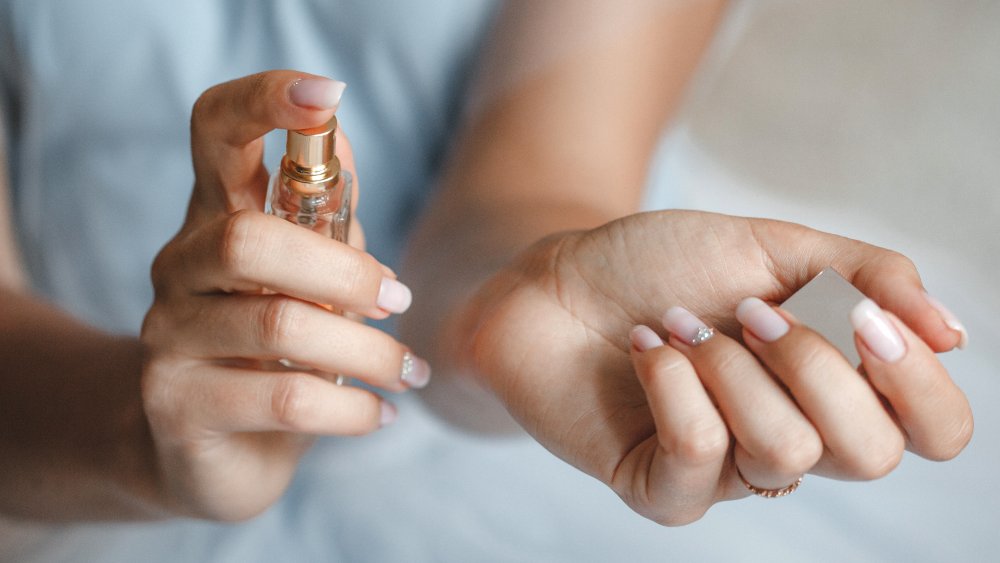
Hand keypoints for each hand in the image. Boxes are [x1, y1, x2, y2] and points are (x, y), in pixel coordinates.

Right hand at [140, 71, 428, 520]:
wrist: (209, 450)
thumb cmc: (271, 352)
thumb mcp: (305, 280)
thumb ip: (323, 221)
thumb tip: (342, 143)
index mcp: (215, 217)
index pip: (214, 132)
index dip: (263, 102)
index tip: (325, 93)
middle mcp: (178, 267)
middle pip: (250, 239)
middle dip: (346, 272)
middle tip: (399, 301)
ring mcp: (166, 338)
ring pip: (279, 327)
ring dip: (368, 352)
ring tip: (409, 372)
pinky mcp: (179, 408)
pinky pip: (285, 401)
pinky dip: (353, 409)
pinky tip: (380, 415)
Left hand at [463, 210, 971, 524]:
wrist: (560, 278)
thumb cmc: (664, 265)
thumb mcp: (774, 247)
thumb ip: (865, 276)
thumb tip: (953, 332)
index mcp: (835, 387)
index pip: (933, 431)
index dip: (918, 383)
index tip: (866, 319)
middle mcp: (793, 440)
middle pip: (868, 452)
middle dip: (812, 363)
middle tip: (749, 311)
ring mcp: (727, 473)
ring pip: (783, 449)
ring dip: (728, 364)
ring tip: (678, 324)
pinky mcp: (660, 489)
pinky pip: (698, 455)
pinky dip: (673, 383)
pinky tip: (646, 348)